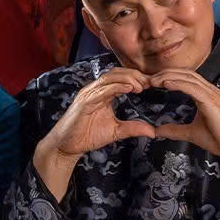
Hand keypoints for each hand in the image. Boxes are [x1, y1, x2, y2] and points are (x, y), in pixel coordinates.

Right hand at [41, 70, 165, 158]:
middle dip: (134, 75)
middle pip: (116, 73)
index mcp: (103, 93)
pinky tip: (128, 88)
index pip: (121, 78)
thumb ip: (133, 128)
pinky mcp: (84, 102)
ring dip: (127, 78)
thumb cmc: (87, 136)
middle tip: (149, 83)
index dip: (136, 78)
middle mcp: (95, 90)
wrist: (67, 146)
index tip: (151, 84)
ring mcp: (89, 94)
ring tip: (141, 85)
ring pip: (109, 78)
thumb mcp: (116, 131)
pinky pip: (101, 90)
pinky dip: (115, 87)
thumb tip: (152, 131)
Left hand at [143, 71, 219, 199]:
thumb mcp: (192, 133)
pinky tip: (165, 83)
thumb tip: (157, 131)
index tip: (152, 82)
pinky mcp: (212, 101)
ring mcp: (212, 94)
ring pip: (188, 77)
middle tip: (148, 78)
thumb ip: (175, 130)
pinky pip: (192, 87)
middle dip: (166, 73)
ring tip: (153, 80)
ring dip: (169, 76)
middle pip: (185, 74)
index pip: (185, 79)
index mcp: (207, 95)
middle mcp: (210, 91)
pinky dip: (178, 83)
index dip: (169, 77)